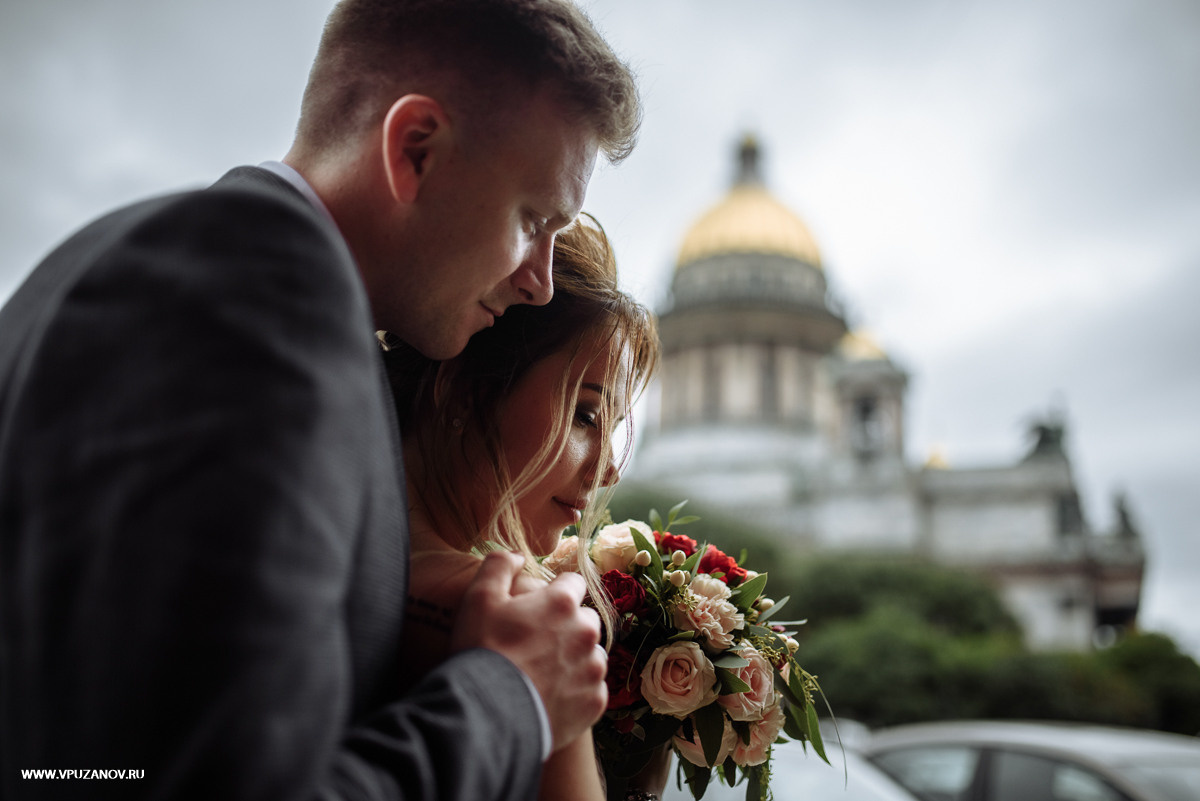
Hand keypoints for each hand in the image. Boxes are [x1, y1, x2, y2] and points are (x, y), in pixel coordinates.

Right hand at [451, 552, 607, 750]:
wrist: (488, 716)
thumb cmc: (482, 652)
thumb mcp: (479, 598)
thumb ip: (500, 565)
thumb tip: (518, 555)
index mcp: (562, 603)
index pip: (572, 583)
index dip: (553, 593)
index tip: (537, 607)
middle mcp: (586, 632)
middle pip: (584, 619)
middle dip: (566, 626)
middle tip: (535, 643)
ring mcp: (593, 669)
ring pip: (591, 655)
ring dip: (573, 658)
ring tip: (541, 673)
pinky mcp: (594, 702)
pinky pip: (591, 689)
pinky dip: (576, 691)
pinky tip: (550, 696)